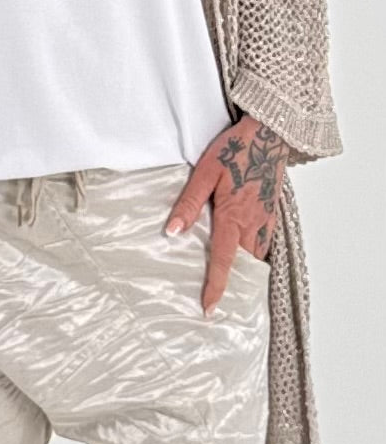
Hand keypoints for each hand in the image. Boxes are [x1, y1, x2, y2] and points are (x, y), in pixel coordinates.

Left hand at [164, 117, 288, 315]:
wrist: (269, 133)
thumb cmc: (236, 149)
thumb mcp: (205, 172)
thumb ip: (189, 204)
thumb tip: (172, 232)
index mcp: (233, 217)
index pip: (222, 262)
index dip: (215, 288)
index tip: (208, 309)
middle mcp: (253, 225)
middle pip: (242, 266)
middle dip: (232, 286)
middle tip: (215, 303)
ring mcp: (265, 221)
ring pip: (254, 257)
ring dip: (243, 272)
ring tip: (228, 286)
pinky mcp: (270, 214)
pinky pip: (262, 244)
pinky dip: (252, 257)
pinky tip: (241, 256)